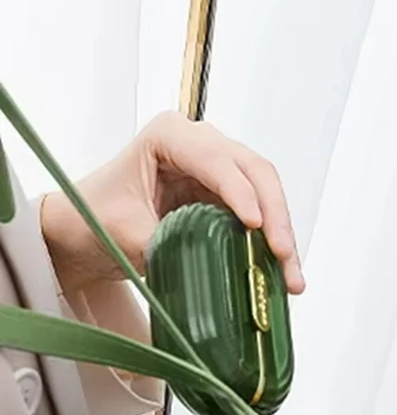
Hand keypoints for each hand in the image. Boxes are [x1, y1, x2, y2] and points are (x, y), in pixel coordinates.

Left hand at [40, 111, 303, 296]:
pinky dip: (275, 246)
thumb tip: (208, 264)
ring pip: (268, 195)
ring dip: (283, 236)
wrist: (86, 232)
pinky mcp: (229, 200)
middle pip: (255, 173)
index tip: (255, 227)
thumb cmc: (94, 218)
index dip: (241, 194)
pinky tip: (285, 275)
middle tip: (283, 256)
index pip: (217, 161)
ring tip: (292, 278)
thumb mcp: (123, 231)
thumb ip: (165, 240)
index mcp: (169, 136)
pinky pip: (263, 218)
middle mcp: (202, 145)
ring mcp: (220, 172)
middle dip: (275, 217)